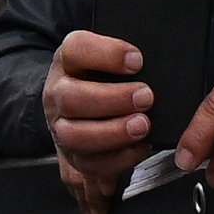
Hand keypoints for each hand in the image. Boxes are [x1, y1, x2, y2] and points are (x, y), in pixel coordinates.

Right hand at [40, 29, 151, 213]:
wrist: (76, 104)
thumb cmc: (98, 78)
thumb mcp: (107, 57)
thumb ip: (125, 56)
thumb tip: (156, 58)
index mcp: (66, 62)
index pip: (75, 49)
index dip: (107, 54)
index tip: (137, 60)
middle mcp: (58, 94)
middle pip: (72, 98)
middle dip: (113, 100)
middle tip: (145, 97)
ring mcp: (61, 127)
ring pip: (75, 135)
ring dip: (113, 132)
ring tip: (142, 125)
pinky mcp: (73, 155)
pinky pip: (91, 164)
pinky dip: (119, 158)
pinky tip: (140, 146)